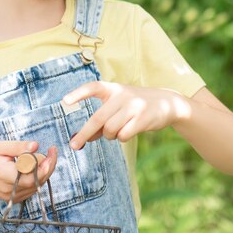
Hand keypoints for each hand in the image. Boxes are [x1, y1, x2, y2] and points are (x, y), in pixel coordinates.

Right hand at [0, 141, 57, 202]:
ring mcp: (12, 197)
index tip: (51, 152)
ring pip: (37, 185)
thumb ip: (18, 147)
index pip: (30, 178)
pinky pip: (33, 188)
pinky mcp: (16, 198)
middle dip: (48, 166)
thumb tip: (36, 146)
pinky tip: (38, 165)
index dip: (44, 167)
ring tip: (45, 156)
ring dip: (45, 171)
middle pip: (37, 182)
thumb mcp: (0, 147)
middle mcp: (8, 190)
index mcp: (3, 175)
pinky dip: (39, 177)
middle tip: (52, 151)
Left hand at [64, 82, 187, 149]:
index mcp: (113, 88)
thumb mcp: (119, 106)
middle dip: (84, 134)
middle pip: (98, 118)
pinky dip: (122, 137)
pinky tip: (129, 131)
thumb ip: (103, 119)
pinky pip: (123, 135)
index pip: (93, 87)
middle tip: (74, 145)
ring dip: (110, 136)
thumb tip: (85, 138)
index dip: (78, 94)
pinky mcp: (143, 118)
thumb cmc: (136, 106)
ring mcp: (133, 106)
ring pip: (110, 130)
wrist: (167, 102)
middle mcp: (122, 95)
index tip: (65, 101)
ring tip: (118, 130)